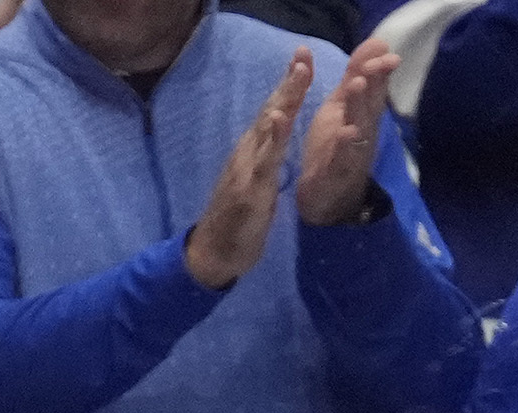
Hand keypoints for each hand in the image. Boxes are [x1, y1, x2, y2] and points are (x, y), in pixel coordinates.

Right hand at [186, 55, 308, 290]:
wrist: (213, 252)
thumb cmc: (239, 219)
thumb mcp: (259, 183)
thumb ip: (267, 158)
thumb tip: (276, 136)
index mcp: (255, 152)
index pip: (274, 113)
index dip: (288, 89)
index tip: (303, 62)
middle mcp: (248, 153)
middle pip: (271, 112)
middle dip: (288, 85)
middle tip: (303, 56)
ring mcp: (246, 169)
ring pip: (268, 130)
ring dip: (283, 102)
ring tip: (298, 76)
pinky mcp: (248, 189)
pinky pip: (263, 161)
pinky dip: (272, 140)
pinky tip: (279, 120)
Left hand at [295, 38, 400, 227]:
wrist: (325, 199)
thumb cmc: (334, 148)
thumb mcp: (342, 106)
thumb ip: (356, 75)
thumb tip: (378, 42)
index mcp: (362, 117)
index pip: (374, 90)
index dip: (379, 70)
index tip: (385, 49)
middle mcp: (362, 135)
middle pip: (369, 108)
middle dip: (372, 84)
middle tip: (373, 63)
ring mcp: (352, 156)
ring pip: (358, 131)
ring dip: (358, 109)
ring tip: (356, 86)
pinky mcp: (335, 176)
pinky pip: (340, 161)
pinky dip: (343, 147)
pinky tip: (344, 132)